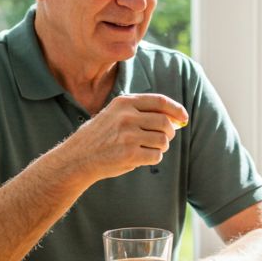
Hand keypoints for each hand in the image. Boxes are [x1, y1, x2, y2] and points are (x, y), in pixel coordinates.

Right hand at [64, 93, 188, 181]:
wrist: (77, 158)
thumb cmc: (100, 136)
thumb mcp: (115, 114)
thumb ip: (141, 112)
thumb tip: (176, 119)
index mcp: (124, 102)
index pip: (160, 102)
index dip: (176, 109)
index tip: (184, 117)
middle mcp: (127, 116)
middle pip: (165, 123)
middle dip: (169, 133)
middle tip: (162, 139)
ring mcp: (129, 135)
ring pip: (163, 141)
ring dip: (159, 147)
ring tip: (146, 149)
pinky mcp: (130, 154)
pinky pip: (156, 156)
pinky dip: (152, 158)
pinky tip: (140, 158)